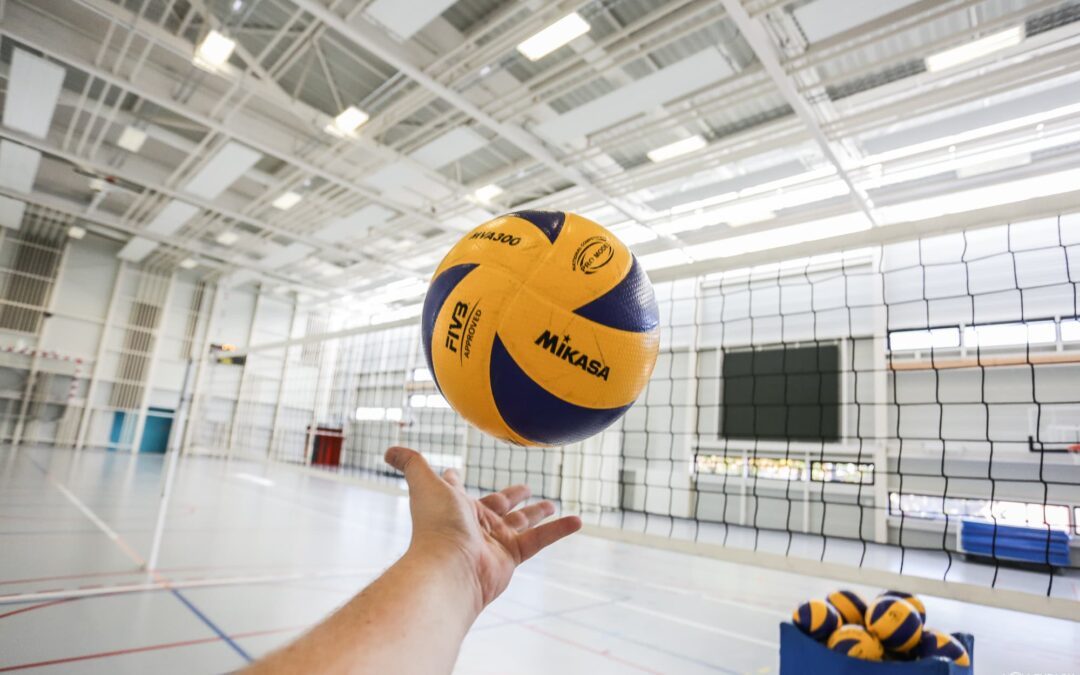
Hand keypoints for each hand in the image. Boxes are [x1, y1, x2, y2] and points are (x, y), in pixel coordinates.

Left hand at [385, 446, 581, 611]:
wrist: (449, 567)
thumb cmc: (436, 524)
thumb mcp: (426, 483)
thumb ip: (411, 463)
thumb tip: (389, 449)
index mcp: (454, 505)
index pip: (455, 490)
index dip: (455, 481)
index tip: (456, 473)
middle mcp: (474, 524)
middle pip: (497, 506)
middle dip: (510, 497)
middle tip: (525, 488)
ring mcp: (494, 542)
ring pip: (521, 523)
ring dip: (538, 513)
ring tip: (552, 503)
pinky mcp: (512, 556)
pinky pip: (540, 540)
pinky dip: (559, 530)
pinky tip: (578, 520)